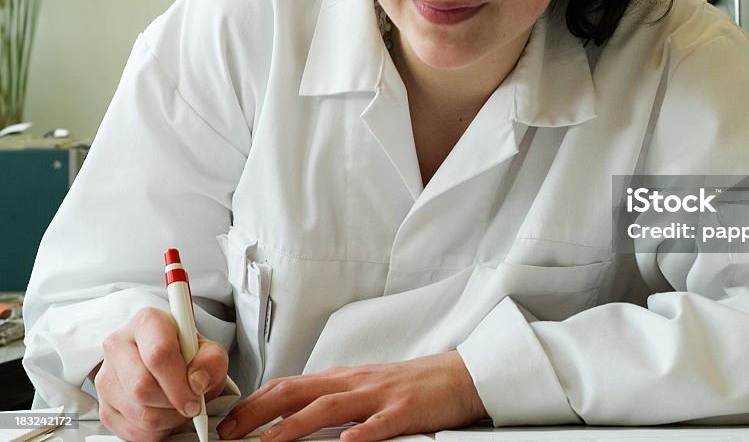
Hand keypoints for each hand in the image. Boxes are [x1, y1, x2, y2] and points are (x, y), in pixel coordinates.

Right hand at [94, 306, 228, 441]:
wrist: (170, 362)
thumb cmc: (187, 354)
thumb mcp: (209, 350)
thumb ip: (211, 361)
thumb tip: (197, 382)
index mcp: (146, 323)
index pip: (158, 354)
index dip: (179, 383)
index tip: (194, 399)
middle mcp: (119, 345)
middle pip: (142, 387)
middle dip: (173, 404)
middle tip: (190, 405)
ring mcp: (106, 377)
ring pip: (137, 413)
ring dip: (167, 420)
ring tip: (178, 407)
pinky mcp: (104, 406)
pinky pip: (130, 431)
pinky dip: (155, 432)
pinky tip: (164, 416)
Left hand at [217, 351, 486, 441]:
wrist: (457, 377)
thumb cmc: (409, 386)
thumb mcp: (363, 388)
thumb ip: (331, 398)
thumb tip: (291, 415)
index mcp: (341, 378)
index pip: (288, 385)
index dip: (254, 402)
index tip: (228, 421)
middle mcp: (354, 383)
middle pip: (298, 392)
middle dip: (259, 413)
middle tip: (230, 433)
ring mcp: (378, 396)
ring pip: (329, 407)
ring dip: (294, 426)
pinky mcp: (404, 410)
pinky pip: (378, 424)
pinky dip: (359, 434)